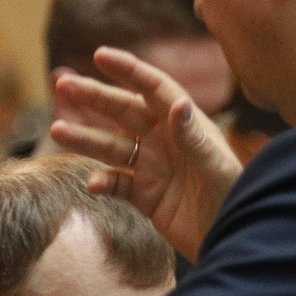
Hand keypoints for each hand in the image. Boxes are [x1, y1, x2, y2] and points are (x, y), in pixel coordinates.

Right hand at [50, 48, 244, 260]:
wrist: (236, 241)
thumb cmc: (238, 200)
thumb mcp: (219, 169)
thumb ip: (196, 139)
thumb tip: (177, 104)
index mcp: (186, 124)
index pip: (153, 88)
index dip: (128, 70)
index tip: (100, 54)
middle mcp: (166, 141)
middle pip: (123, 111)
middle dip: (94, 97)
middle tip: (62, 84)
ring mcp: (153, 168)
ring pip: (111, 147)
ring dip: (85, 138)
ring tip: (56, 130)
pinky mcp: (145, 197)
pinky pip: (115, 184)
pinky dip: (101, 183)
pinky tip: (92, 184)